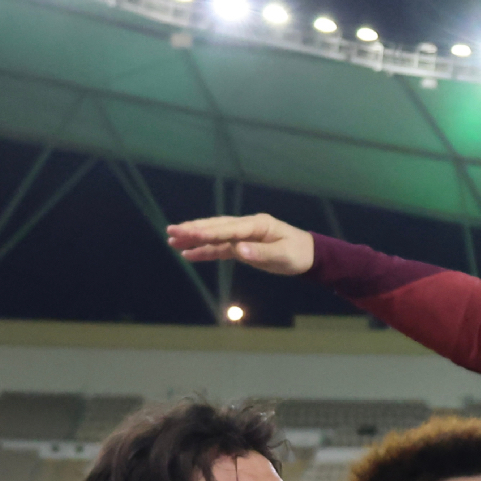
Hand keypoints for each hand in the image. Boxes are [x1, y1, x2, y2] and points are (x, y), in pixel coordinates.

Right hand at [166, 213, 315, 274]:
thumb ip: (261, 253)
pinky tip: (188, 254)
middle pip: (216, 227)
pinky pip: (220, 247)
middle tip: (171, 231)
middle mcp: (247, 227)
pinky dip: (204, 250)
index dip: (210, 232)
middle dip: (193, 229)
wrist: (308, 255)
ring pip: (214, 235)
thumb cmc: (298, 254)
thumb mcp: (284, 255)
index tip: (190, 234)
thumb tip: (239, 251)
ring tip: (172, 240)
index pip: (229, 229)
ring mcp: (243, 235)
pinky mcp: (242, 246)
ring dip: (194, 238)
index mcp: (257, 225)